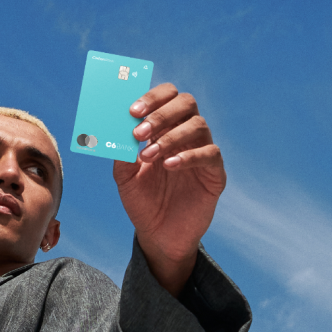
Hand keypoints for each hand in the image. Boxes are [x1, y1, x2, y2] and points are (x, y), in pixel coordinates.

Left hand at [115, 83, 223, 295]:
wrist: (157, 235)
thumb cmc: (142, 201)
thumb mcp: (124, 176)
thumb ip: (121, 152)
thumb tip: (116, 127)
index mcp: (165, 128)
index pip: (167, 96)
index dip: (152, 98)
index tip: (132, 111)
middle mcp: (186, 134)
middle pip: (186, 103)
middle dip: (161, 114)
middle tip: (139, 133)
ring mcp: (203, 151)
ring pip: (198, 125)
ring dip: (170, 137)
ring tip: (149, 156)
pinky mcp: (215, 174)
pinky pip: (210, 154)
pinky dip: (189, 156)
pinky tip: (169, 165)